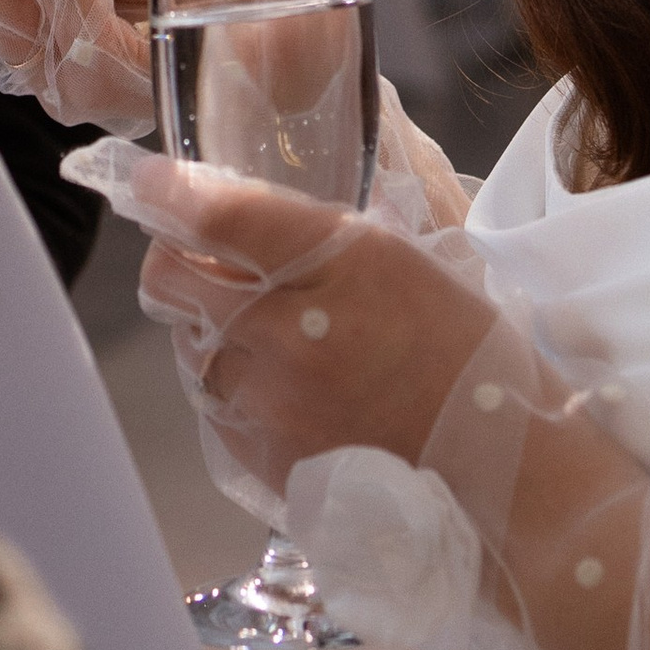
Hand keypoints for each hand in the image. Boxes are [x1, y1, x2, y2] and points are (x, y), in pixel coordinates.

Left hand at [85, 152, 500, 503]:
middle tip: (212, 263)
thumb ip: (309, 234)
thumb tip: (226, 210)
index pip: (219, 215)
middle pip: (172, 281)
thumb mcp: (400, 259)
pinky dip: (235, 388)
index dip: (170, 190)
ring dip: (210, 330)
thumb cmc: (461, 351)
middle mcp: (287, 334)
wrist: (498, 469)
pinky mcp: (265, 459)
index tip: (151, 180)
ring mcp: (270, 405)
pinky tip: (287, 389)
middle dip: (180, 263)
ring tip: (272, 335)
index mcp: (334, 264)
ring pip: (190, 345)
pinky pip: (216, 406)